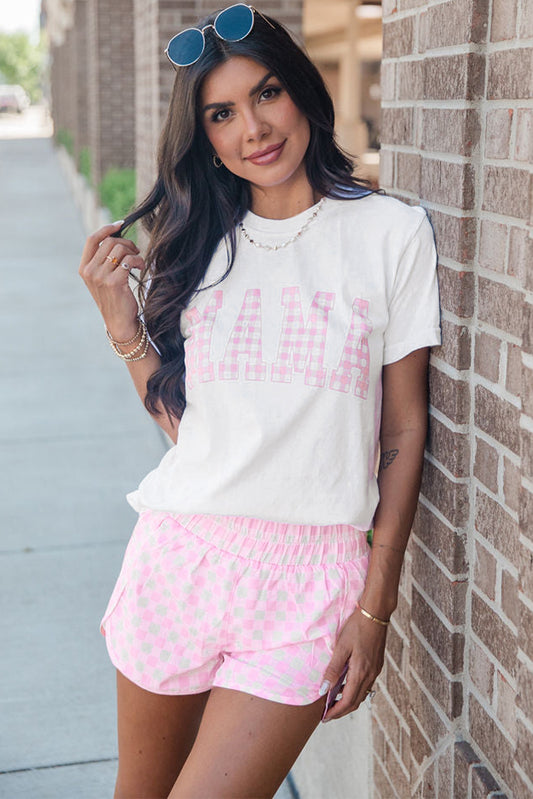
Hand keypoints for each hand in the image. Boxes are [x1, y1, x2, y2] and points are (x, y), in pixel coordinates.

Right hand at [78, 221, 145, 340]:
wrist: (119, 321)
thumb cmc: (114, 298)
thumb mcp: (102, 278)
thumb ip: (103, 260)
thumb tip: (117, 235)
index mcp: (84, 268)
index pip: (92, 239)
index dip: (106, 229)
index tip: (120, 225)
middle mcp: (90, 271)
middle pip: (109, 242)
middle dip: (126, 242)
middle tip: (135, 250)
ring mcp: (100, 277)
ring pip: (120, 250)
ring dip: (133, 252)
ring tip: (138, 260)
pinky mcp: (114, 282)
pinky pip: (129, 260)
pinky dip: (138, 260)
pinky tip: (140, 267)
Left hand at [320, 608, 387, 721]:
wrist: (375, 614)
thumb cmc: (357, 627)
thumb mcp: (341, 647)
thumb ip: (333, 669)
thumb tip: (324, 689)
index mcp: (361, 672)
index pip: (347, 701)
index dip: (335, 712)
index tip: (324, 717)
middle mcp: (371, 675)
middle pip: (356, 702)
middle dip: (341, 711)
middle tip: (327, 715)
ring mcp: (375, 670)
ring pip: (362, 694)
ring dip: (348, 702)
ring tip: (333, 702)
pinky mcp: (377, 665)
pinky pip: (366, 685)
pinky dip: (355, 691)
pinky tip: (345, 686)